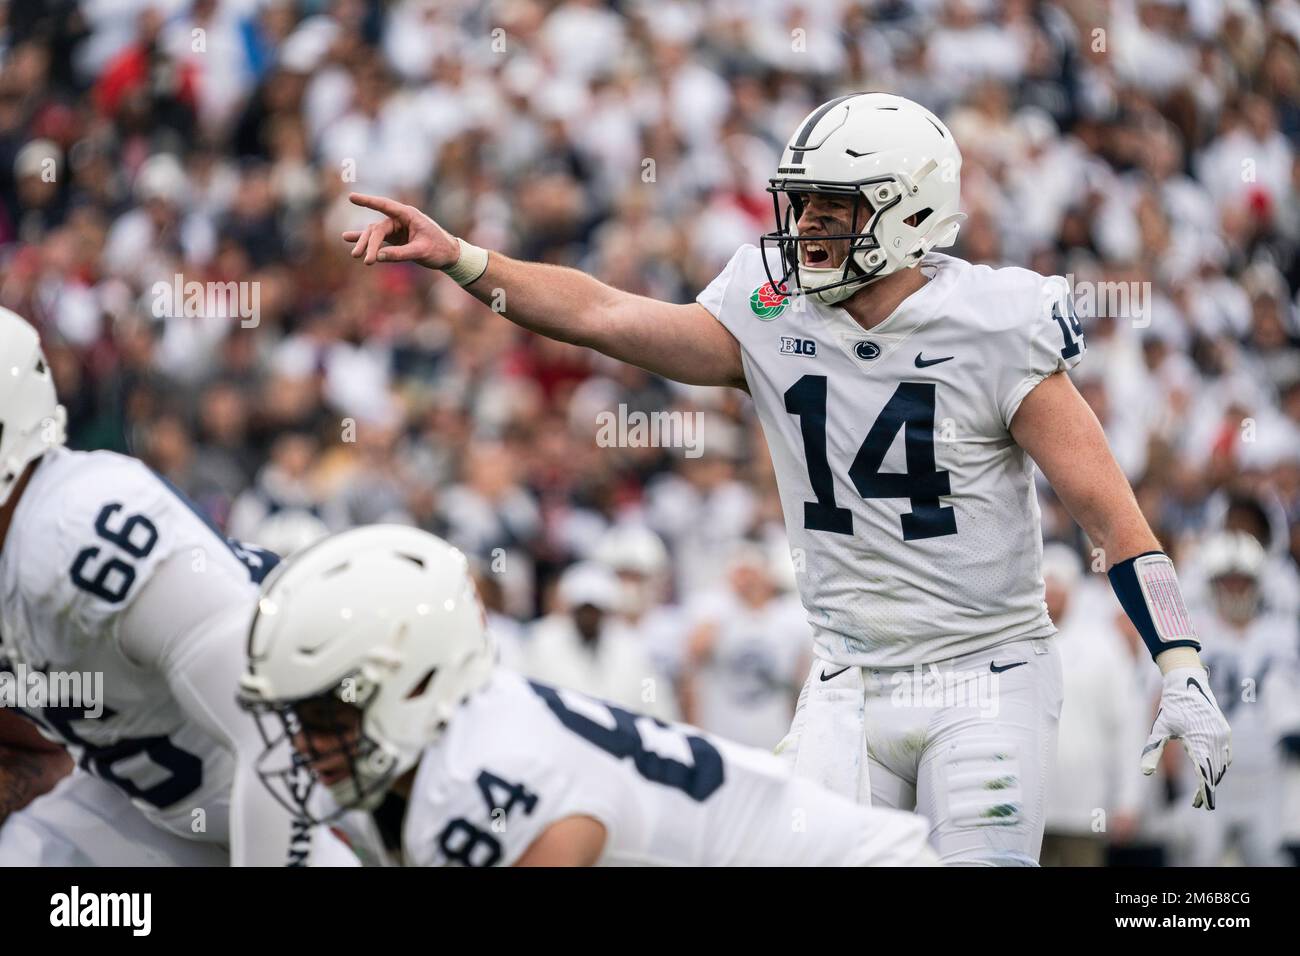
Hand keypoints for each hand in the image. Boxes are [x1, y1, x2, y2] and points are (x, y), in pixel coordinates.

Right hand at [340, 193, 459, 268]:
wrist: (449, 255)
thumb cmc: (439, 249)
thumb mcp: (421, 252)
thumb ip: (400, 254)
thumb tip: (378, 257)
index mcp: (409, 215)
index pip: (385, 206)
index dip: (368, 201)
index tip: (351, 197)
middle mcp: (401, 219)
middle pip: (378, 228)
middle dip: (369, 243)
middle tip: (362, 258)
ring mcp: (397, 229)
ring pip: (375, 234)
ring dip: (365, 244)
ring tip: (355, 255)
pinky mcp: (396, 238)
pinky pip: (378, 239)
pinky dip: (366, 241)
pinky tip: (349, 239)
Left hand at [1141, 665, 1230, 809]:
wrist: (1187, 682)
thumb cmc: (1170, 706)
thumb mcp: (1159, 729)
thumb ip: (1152, 751)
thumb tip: (1145, 773)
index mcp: (1199, 740)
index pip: (1204, 773)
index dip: (1204, 792)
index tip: (1201, 806)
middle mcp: (1215, 738)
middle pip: (1215, 771)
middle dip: (1208, 789)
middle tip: (1199, 804)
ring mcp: (1222, 734)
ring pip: (1221, 764)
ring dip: (1215, 778)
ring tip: (1204, 791)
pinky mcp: (1224, 730)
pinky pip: (1226, 753)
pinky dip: (1220, 765)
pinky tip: (1213, 772)